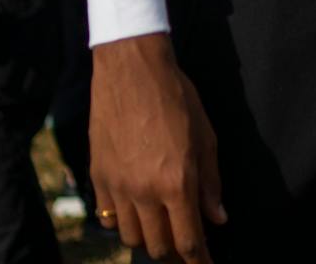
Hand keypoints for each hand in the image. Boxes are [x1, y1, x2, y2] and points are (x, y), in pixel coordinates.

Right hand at [90, 33, 224, 263]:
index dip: (199, 261)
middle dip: (175, 251)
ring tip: (163, 223)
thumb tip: (218, 218)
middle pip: (157, 246)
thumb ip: (210, 182)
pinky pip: (109, 216)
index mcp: (176, 183)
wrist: (131, 72)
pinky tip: (137, 207)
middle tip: (187, 242)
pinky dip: (124, 220)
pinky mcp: (97, 177)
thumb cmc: (177, 99)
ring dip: (149, 237)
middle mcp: (144, 192)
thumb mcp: (206, 137)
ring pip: (131, 236)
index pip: (188, 241)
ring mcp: (117, 187)